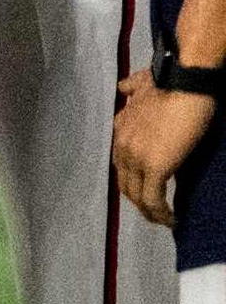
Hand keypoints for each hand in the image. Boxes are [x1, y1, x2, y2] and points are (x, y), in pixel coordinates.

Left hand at [116, 68, 214, 228]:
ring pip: (136, 195)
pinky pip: (153, 199)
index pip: (120, 162)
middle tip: (154, 211)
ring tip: (162, 220)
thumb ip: (131, 89)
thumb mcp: (141, 84)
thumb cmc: (170, 84)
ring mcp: (136, 157)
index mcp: (120, 127)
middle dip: (138, 200)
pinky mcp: (155, 167)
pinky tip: (170, 220)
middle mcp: (122, 144)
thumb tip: (124, 87)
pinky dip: (160, 213)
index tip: (145, 189)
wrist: (184, 84)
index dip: (132, 179)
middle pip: (125, 182)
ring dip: (149, 211)